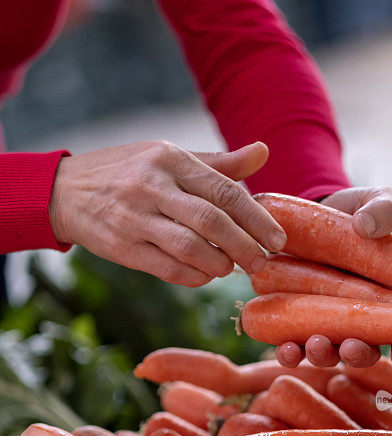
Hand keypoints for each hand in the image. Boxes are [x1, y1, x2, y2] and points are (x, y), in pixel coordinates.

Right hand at [49, 140, 286, 286]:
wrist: (64, 192)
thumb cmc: (128, 172)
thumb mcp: (169, 157)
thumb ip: (218, 163)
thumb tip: (263, 152)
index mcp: (169, 159)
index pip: (224, 190)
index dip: (256, 218)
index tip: (278, 239)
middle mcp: (151, 186)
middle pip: (211, 222)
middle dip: (244, 246)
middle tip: (262, 261)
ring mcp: (134, 218)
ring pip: (190, 248)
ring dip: (219, 264)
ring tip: (231, 268)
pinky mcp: (122, 248)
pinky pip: (168, 269)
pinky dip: (194, 277)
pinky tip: (205, 274)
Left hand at [275, 186, 391, 368]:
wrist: (307, 213)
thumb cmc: (354, 211)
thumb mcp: (374, 200)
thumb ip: (383, 208)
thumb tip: (366, 225)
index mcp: (390, 298)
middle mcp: (359, 319)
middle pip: (365, 352)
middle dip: (359, 355)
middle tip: (351, 347)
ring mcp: (325, 324)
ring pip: (328, 354)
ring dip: (323, 356)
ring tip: (315, 344)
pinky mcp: (293, 321)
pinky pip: (292, 346)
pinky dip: (289, 353)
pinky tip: (283, 348)